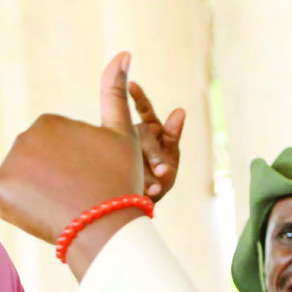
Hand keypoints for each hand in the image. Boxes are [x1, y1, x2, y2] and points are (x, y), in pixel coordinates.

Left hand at [0, 52, 147, 275]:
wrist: (105, 226)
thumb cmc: (119, 180)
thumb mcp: (121, 133)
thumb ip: (115, 94)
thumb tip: (123, 53)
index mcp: (48, 121)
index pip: (51, 152)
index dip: (70, 170)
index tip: (86, 180)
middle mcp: (22, 137)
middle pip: (32, 166)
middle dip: (49, 181)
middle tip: (72, 197)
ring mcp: (7, 164)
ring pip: (18, 184)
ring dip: (32, 195)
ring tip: (58, 205)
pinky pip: (1, 201)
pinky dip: (16, 210)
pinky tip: (38, 213)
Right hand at [129, 81, 184, 202]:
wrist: (142, 207)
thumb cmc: (161, 180)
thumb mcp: (171, 158)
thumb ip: (173, 136)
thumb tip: (180, 110)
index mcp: (149, 130)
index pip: (145, 110)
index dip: (139, 97)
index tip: (131, 84)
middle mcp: (131, 136)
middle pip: (140, 134)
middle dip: (154, 154)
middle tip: (165, 172)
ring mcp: (119, 151)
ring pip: (129, 153)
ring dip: (145, 172)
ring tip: (156, 189)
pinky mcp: (110, 166)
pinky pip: (122, 169)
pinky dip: (137, 183)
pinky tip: (146, 194)